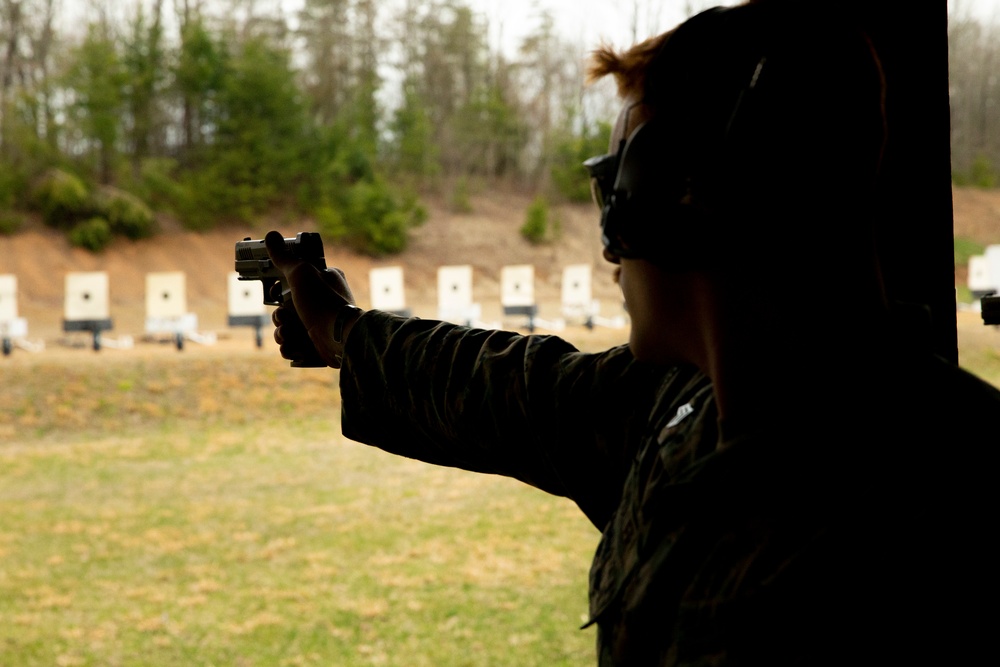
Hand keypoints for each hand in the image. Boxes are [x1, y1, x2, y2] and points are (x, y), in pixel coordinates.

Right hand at [264, 230, 361, 367]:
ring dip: (282, 333)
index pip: (293, 281)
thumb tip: (270, 235)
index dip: (278, 288)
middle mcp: (321, 301)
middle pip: (285, 308)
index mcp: (322, 280)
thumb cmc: (323, 302)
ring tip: (288, 334)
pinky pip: (294, 345)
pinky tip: (293, 347)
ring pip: (287, 328)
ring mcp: (319, 323)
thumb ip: (284, 258)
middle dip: (278, 316)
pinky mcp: (316, 344)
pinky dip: (290, 347)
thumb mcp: (301, 274)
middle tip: (284, 317)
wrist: (341, 338)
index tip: (274, 292)